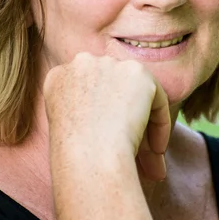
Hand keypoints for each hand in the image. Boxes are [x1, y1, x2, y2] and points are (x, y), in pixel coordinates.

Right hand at [43, 53, 171, 181]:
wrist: (87, 154)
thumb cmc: (73, 156)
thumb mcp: (65, 128)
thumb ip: (83, 112)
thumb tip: (109, 120)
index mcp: (58, 76)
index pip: (87, 88)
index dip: (102, 113)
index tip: (108, 139)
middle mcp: (81, 63)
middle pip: (113, 88)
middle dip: (125, 118)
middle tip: (137, 153)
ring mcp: (109, 64)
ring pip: (135, 94)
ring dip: (145, 124)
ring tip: (151, 156)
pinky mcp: (138, 73)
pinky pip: (156, 98)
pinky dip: (160, 124)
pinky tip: (157, 150)